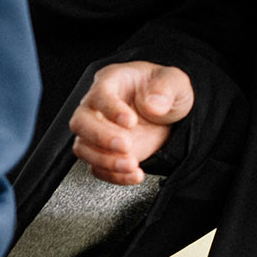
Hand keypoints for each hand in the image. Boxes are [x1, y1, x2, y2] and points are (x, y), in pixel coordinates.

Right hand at [69, 62, 193, 184]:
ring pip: (83, 147)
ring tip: (131, 164)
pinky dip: (113, 175)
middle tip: (126, 145)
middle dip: (100, 137)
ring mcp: (99, 131)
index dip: (111, 109)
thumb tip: (153, 104)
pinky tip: (134, 174)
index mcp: (112, 81)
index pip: (100, 93)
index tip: (130, 121)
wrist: (169, 115)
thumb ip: (165, 88)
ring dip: (105, 161)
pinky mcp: (105, 152)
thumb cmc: (165, 91)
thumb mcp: (175, 82)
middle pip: (81, 122)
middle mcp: (98, 106)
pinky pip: (97, 168)